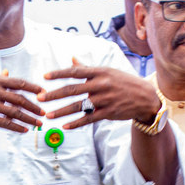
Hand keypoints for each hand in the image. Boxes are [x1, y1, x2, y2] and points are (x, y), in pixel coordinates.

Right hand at [0, 75, 44, 134]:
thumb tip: (7, 73)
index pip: (18, 83)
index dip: (32, 88)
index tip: (43, 92)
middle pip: (20, 99)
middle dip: (34, 106)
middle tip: (43, 111)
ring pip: (15, 113)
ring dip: (29, 119)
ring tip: (38, 123)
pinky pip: (5, 124)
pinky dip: (17, 127)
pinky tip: (24, 130)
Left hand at [40, 57, 160, 129]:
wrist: (145, 97)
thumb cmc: (122, 82)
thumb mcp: (107, 71)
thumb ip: (88, 67)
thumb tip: (72, 58)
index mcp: (100, 72)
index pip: (75, 71)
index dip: (59, 73)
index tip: (44, 76)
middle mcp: (101, 84)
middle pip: (73, 89)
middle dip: (54, 94)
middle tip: (39, 98)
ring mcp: (105, 99)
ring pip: (79, 106)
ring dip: (61, 111)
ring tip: (48, 116)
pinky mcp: (109, 112)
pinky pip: (89, 119)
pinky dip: (76, 123)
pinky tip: (64, 126)